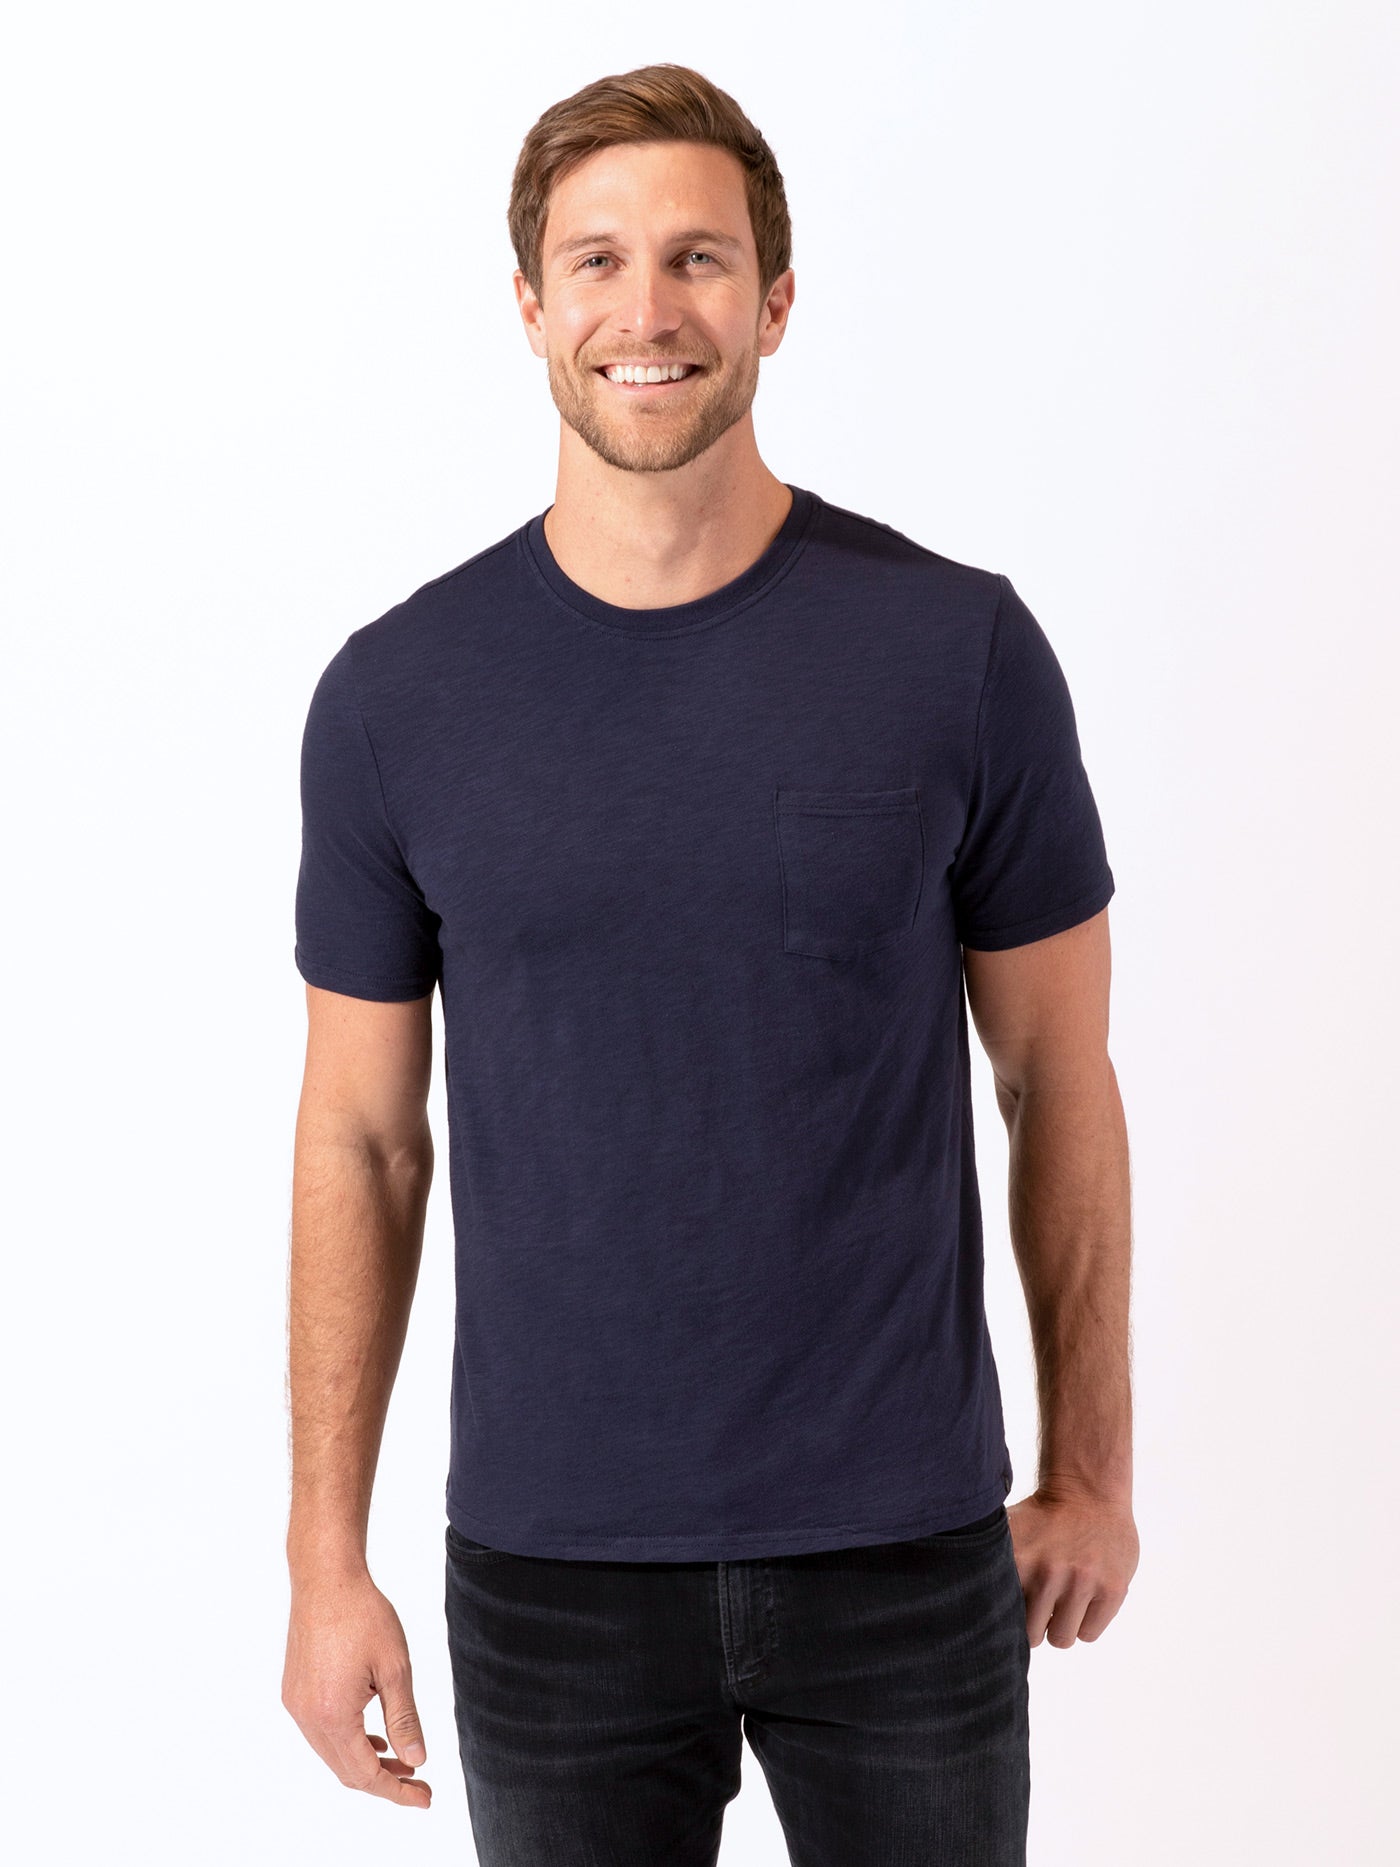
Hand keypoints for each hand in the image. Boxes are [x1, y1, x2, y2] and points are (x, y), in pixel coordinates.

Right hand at [282, 1570, 431, 1808]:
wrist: (326, 1579)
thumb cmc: (363, 1615)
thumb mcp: (394, 1668)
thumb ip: (404, 1719)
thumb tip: (416, 1760)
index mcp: (333, 1716)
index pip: (365, 1774)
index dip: (397, 1791)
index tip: (425, 1797)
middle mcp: (308, 1717)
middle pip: (346, 1771)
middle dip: (384, 1781)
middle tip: (419, 1783)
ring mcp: (296, 1705)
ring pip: (332, 1754)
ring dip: (365, 1762)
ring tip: (401, 1760)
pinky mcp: (294, 1691)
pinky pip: (321, 1733)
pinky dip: (348, 1742)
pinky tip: (372, 1736)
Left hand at [1006, 1485, 1138, 1647]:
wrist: (1088, 1490)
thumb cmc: (1044, 1517)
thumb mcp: (1010, 1532)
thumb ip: (995, 1566)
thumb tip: (975, 1606)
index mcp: (1018, 1561)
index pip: (1003, 1619)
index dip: (1008, 1618)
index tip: (1014, 1607)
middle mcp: (1048, 1574)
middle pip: (1032, 1636)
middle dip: (1036, 1625)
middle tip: (1041, 1604)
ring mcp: (1082, 1582)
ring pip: (1061, 1639)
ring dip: (1060, 1626)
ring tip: (1063, 1601)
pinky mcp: (1112, 1590)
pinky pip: (1089, 1635)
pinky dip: (1085, 1624)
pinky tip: (1084, 1599)